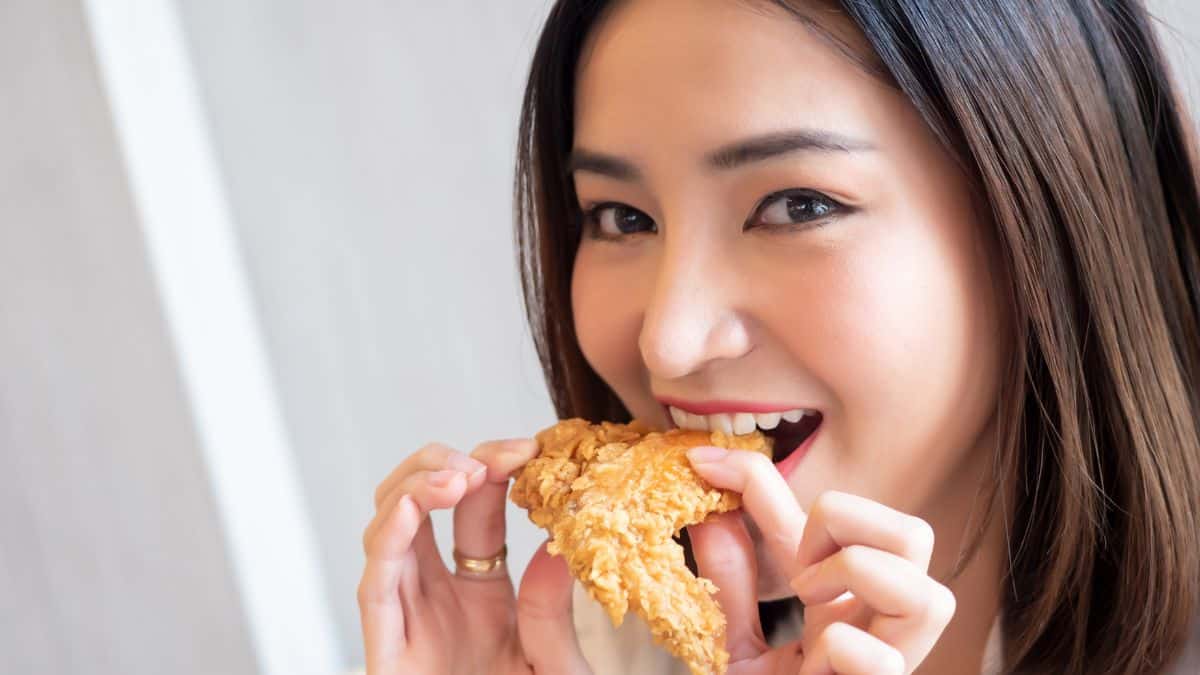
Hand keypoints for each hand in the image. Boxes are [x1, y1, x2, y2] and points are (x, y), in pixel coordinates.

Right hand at [357, 439, 591, 673]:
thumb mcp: (556, 667)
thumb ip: (552, 617)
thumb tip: (557, 550)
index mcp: (482, 593)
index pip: (475, 508)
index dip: (491, 469)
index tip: (526, 448)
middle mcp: (437, 597)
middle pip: (417, 504)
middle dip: (441, 465)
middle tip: (480, 461)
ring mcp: (408, 619)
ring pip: (387, 531)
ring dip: (413, 489)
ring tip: (456, 477)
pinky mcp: (387, 650)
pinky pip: (376, 584)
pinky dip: (387, 540)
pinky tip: (410, 509)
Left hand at [686, 448, 955, 674]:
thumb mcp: (731, 646)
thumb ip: (731, 585)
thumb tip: (712, 515)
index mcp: (842, 611)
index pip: (821, 520)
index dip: (759, 477)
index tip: (697, 460)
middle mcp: (874, 635)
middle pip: (916, 537)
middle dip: (852, 526)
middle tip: (797, 568)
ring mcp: (882, 673)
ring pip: (930, 590)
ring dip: (857, 580)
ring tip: (809, 611)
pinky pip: (880, 661)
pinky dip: (841, 650)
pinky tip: (813, 667)